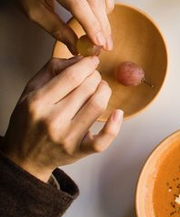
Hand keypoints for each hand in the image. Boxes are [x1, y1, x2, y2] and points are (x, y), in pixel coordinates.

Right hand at [1, 57, 122, 181]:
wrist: (24, 157)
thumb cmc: (29, 121)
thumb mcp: (30, 91)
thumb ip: (52, 70)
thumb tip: (80, 59)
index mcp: (37, 103)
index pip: (72, 76)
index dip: (87, 64)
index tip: (92, 61)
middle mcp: (52, 120)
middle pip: (87, 88)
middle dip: (95, 76)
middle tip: (93, 76)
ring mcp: (67, 138)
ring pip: (98, 106)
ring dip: (105, 91)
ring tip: (101, 88)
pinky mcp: (79, 151)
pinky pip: (103, 139)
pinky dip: (115, 125)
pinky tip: (118, 112)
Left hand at [3, 0, 113, 53]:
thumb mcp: (33, 11)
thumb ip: (57, 29)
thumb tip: (77, 47)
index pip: (79, 5)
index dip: (92, 26)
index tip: (99, 43)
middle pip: (94, 0)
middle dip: (103, 25)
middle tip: (106, 44)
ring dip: (105, 17)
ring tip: (104, 33)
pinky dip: (105, 3)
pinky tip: (102, 15)